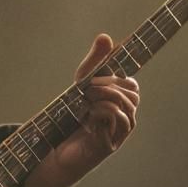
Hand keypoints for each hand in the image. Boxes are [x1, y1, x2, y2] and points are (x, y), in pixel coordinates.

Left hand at [24, 33, 138, 186]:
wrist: (55, 151)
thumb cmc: (72, 118)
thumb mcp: (80, 86)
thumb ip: (94, 63)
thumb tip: (105, 36)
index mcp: (120, 105)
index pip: (131, 84)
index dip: (117, 75)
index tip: (93, 76)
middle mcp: (125, 119)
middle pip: (132, 93)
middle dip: (109, 84)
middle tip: (86, 88)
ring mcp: (119, 133)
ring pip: (127, 105)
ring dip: (104, 96)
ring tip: (84, 100)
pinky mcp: (110, 144)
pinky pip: (117, 119)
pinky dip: (101, 111)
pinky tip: (86, 115)